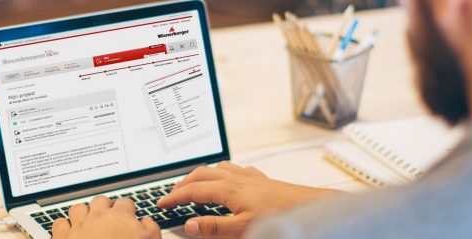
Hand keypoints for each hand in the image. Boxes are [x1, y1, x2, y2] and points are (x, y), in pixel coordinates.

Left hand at [52, 195, 160, 238]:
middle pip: (100, 200)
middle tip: (108, 217)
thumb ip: (151, 228)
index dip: (128, 209)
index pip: (125, 202)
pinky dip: (64, 225)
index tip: (128, 215)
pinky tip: (71, 231)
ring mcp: (79, 225)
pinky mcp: (64, 237)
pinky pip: (60, 223)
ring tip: (88, 221)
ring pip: (78, 208)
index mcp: (120, 216)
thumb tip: (147, 221)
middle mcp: (98, 216)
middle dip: (104, 207)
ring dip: (83, 213)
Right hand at [157, 161, 339, 237]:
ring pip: (219, 169)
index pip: (193, 191)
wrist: (309, 207)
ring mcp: (250, 177)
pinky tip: (230, 180)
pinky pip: (237, 170)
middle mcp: (237, 178)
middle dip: (184, 183)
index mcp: (229, 189)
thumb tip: (189, 224)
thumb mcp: (242, 227)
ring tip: (195, 184)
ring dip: (203, 175)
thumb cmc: (280, 215)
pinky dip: (225, 174)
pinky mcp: (262, 180)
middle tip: (172, 194)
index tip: (161, 204)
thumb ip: (214, 227)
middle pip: (202, 174)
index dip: (174, 198)